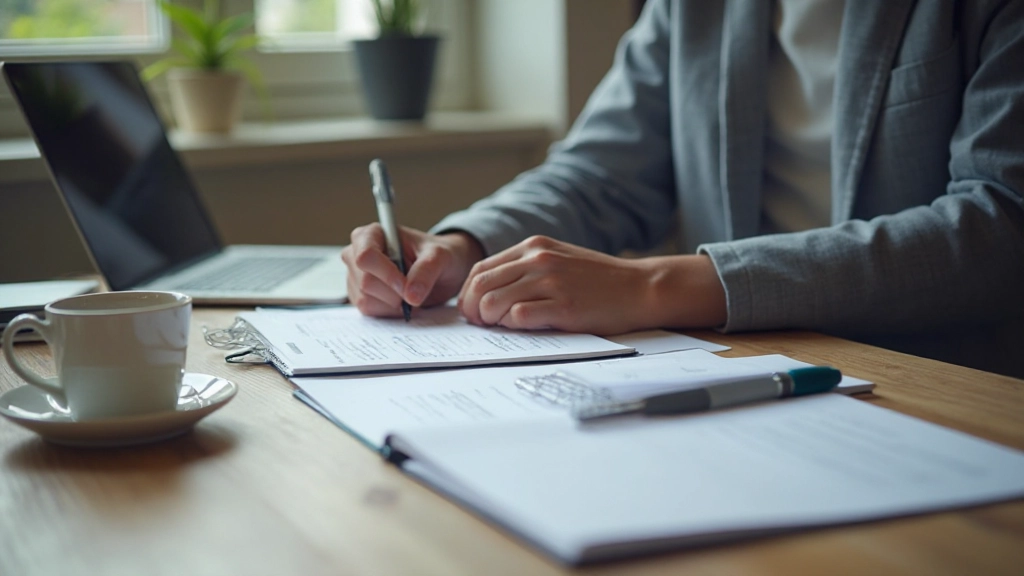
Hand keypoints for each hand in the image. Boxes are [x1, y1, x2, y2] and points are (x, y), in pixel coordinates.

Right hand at [342, 225, 483, 316]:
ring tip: (409, 292)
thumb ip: (426, 271)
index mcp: (372, 234)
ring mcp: (355, 276)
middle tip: (414, 290)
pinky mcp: (358, 295)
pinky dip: (389, 311)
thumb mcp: (439, 256)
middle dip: (394, 293)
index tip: (407, 286)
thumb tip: (411, 295)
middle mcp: (357, 253)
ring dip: (393, 303)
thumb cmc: (436, 256)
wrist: (438, 272)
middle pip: (366, 282)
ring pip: (365, 299)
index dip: (386, 275)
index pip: (366, 256)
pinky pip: (368, 311)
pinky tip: (401, 301)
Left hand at [458, 236, 726, 334]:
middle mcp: (539, 258)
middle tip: (480, 325)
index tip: (473, 311)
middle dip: (472, 309)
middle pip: (480, 285)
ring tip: (501, 328)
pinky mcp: (563, 306)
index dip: (469, 293)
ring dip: (490, 320)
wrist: (640, 288)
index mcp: (534, 246)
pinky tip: (524, 329)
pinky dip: (512, 326)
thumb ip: (527, 269)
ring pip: (493, 301)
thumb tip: (487, 293)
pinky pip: (518, 316)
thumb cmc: (599, 281)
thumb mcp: (559, 260)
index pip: (481, 268)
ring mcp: (550, 281)